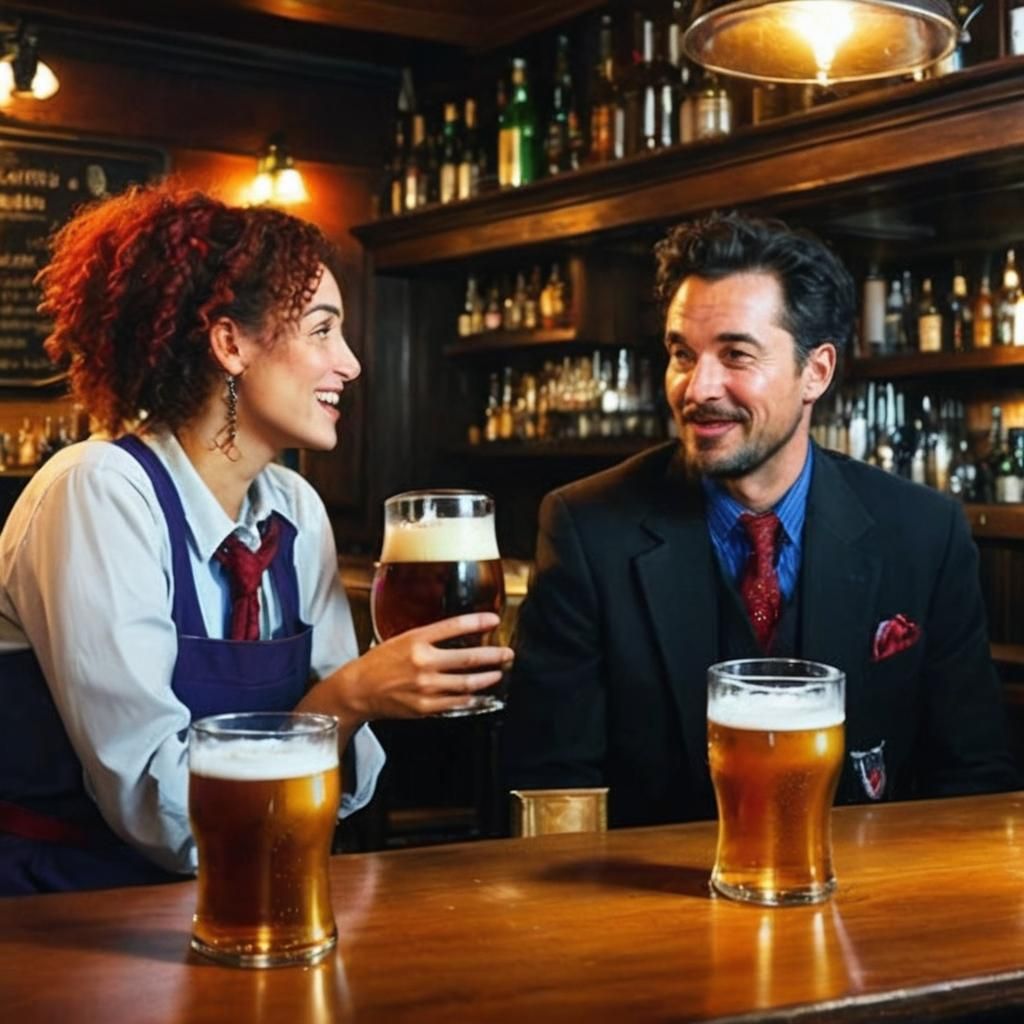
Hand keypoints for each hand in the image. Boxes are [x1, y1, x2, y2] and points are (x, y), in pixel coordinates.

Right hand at [313, 612, 513, 724]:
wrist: (358, 690)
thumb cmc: (379, 663)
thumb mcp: (402, 640)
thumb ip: (428, 638)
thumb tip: (458, 635)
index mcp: (416, 640)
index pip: (454, 626)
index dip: (478, 622)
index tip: (494, 620)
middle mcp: (423, 662)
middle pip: (468, 657)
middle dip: (493, 655)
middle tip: (507, 653)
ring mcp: (426, 686)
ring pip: (467, 682)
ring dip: (488, 677)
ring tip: (498, 673)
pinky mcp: (426, 706)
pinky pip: (456, 701)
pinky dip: (471, 697)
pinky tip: (479, 694)